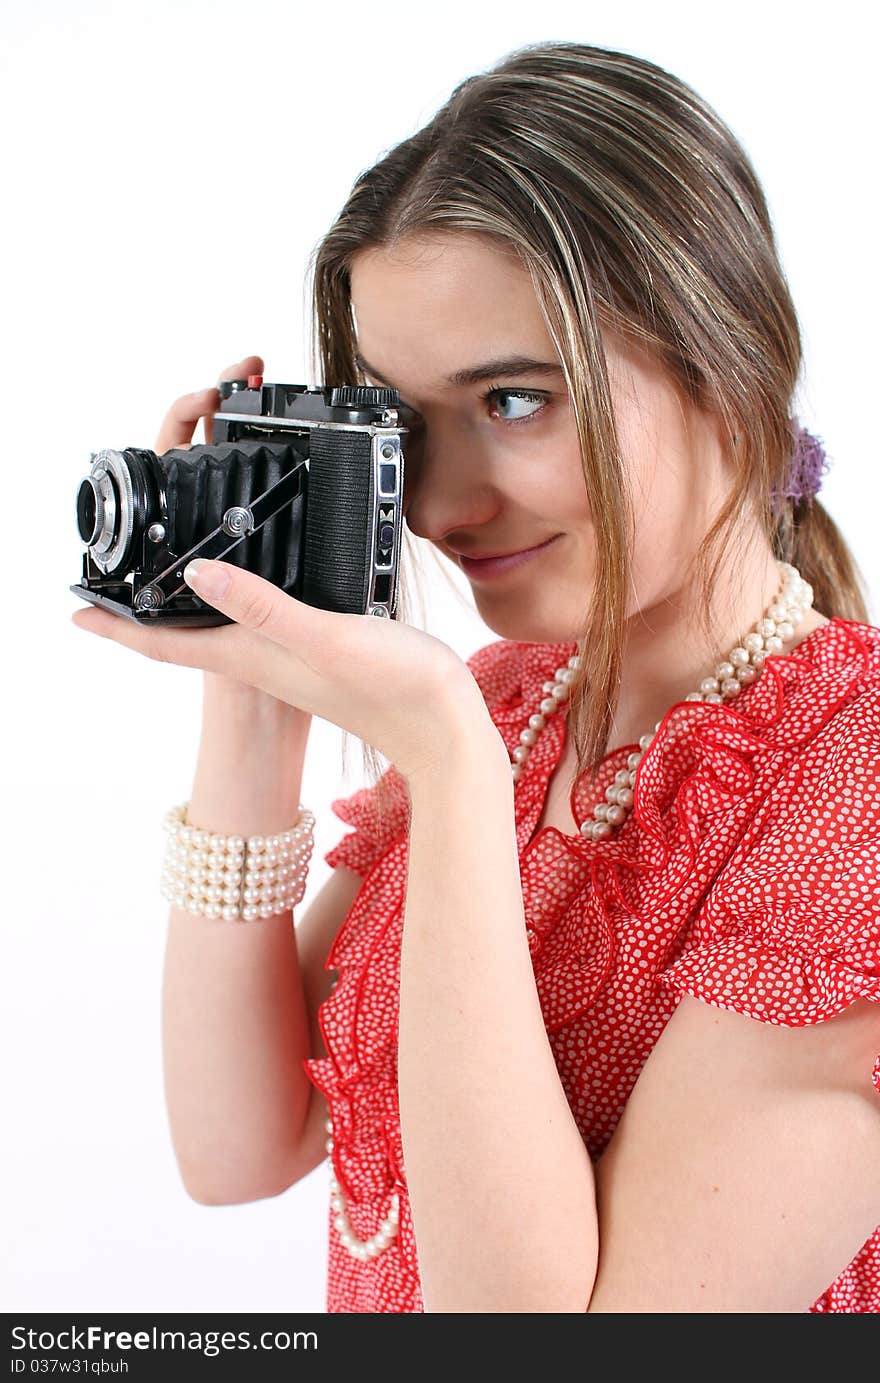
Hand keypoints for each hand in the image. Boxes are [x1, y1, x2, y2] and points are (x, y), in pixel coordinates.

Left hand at [71, 350, 495, 775]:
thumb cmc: (393, 688)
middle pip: (183, 638)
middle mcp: (263, 660)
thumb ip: (263, 605)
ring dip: (183, 610)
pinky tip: (249, 587)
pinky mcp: (319, 652)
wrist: (444, 730)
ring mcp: (290, 660)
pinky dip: (236, 603)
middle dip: (141, 616)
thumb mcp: (324, 635)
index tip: (74, 610)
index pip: (167, 644)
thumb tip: (197, 572)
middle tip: (107, 589)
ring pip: (217, 631)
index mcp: (254, 657)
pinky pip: (257, 626)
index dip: (117, 627)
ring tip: (161, 581)